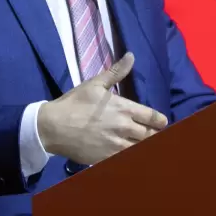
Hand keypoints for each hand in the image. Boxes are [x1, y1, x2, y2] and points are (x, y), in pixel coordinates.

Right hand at [37, 53, 168, 165]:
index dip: (160, 121)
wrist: (53, 127)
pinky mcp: (107, 159)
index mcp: (123, 108)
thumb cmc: (74, 103)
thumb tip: (131, 56)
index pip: (152, 117)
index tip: (162, 123)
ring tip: (145, 145)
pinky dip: (132, 157)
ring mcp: (116, 145)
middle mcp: (124, 127)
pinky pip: (127, 160)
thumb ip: (116, 72)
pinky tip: (132, 155)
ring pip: (141, 149)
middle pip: (150, 135)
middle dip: (154, 135)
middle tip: (155, 135)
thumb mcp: (94, 84)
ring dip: (145, 146)